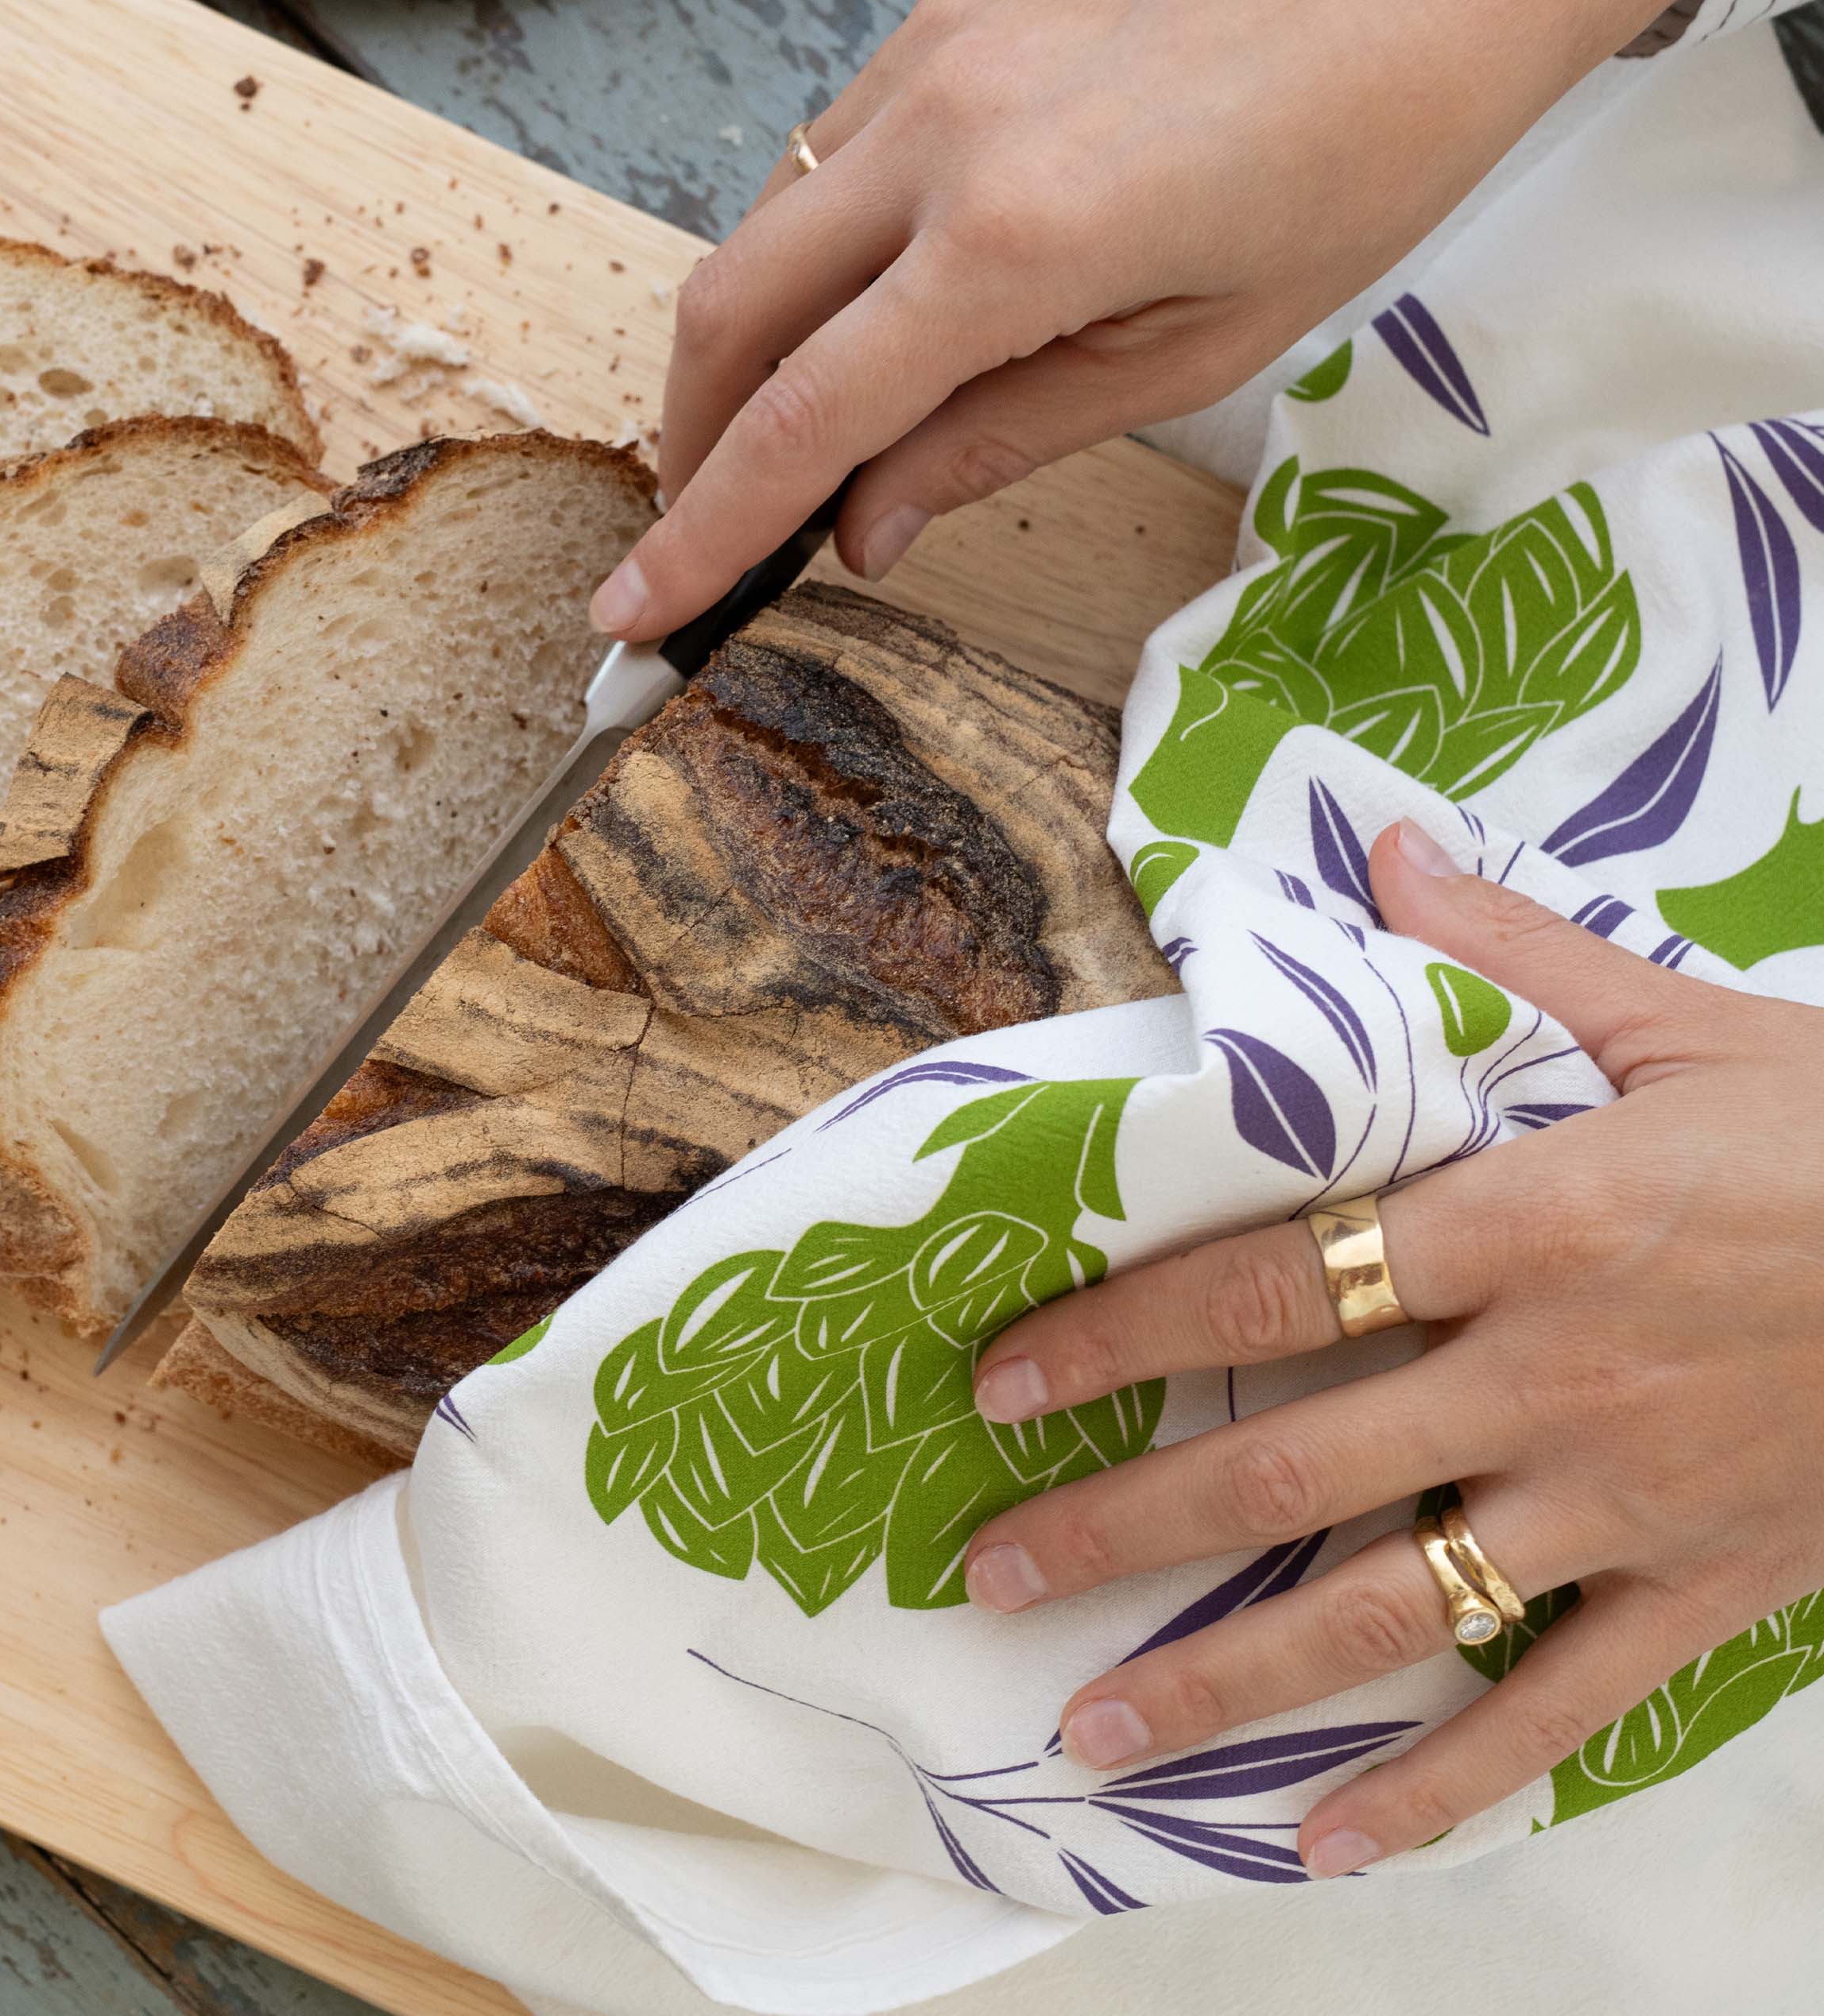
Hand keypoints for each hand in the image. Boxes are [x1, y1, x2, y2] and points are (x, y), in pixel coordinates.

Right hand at [590, 0, 1708, 640]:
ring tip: (817, 413)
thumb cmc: (1367, 154)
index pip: (800, 417)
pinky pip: (838, 144)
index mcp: (1019, 240)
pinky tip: (896, 282)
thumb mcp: (1197, 351)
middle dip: (691, 438)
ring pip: (770, 219)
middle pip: (728, 309)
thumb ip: (1003, 439)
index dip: (704, 532)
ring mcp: (935, 42)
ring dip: (760, 336)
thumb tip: (866, 528)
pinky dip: (831, 239)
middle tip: (706, 524)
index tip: (633, 611)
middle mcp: (945, 125)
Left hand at [959, 820, 1823, 1878]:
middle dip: (1122, 1522)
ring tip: (1097, 1727)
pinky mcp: (1696, 1591)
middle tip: (990, 1564)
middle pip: (1286, 1464)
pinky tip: (1327, 1838)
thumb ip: (1508, 952)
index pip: (1271, 1286)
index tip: (1003, 1378)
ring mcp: (1615, 1502)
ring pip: (1386, 1607)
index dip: (1120, 1333)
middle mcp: (1544, 1378)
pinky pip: (1552, 1709)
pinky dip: (1441, 1785)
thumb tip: (1380, 846)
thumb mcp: (1684, 1023)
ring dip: (1229, 1675)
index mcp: (1524, 1227)